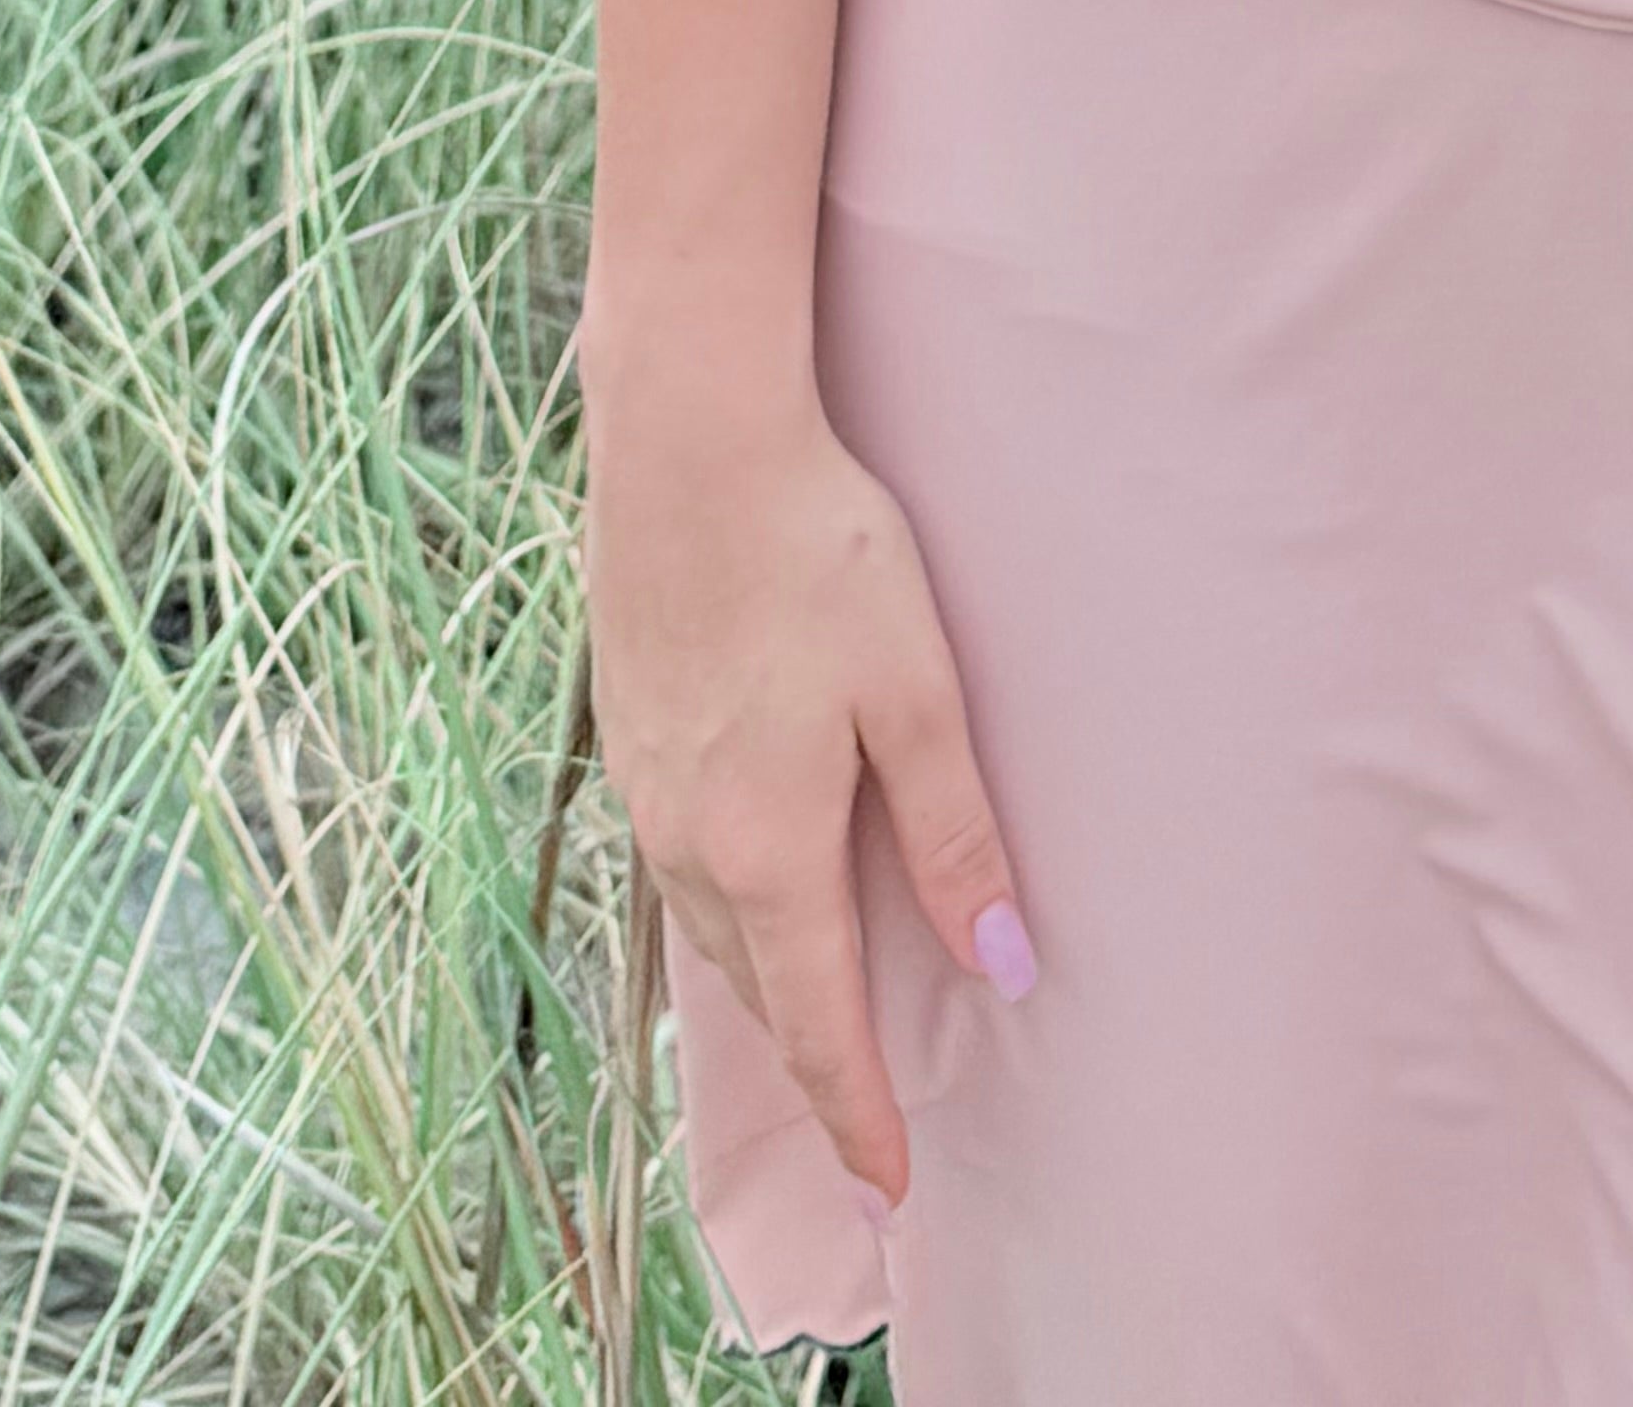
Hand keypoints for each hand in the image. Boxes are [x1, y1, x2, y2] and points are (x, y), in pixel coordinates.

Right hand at [583, 376, 1031, 1209]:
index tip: (891, 1187)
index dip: (858, 1112)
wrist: (687, 445)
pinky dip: (727, 910)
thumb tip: (1003, 963)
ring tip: (820, 1019)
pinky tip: (754, 890)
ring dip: (768, 985)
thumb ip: (955, 834)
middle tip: (866, 1120)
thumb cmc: (815, 551)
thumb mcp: (915, 691)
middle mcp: (689, 842)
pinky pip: (681, 867)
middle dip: (816, 1060)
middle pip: (762, 988)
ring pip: (714, 930)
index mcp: (768, 848)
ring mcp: (646, 792)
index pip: (819, 1024)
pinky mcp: (628, 738)